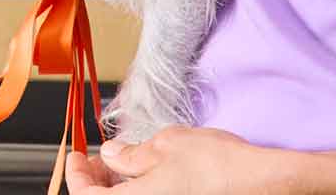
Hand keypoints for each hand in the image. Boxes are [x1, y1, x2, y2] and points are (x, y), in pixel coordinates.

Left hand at [66, 128, 309, 193]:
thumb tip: (111, 155)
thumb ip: (130, 154)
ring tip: (124, 162)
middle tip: (99, 157)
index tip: (75, 155)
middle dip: (97, 180)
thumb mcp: (165, 145)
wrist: (259, 183)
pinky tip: (148, 174)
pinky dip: (140, 190)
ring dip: (119, 186)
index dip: (76, 175)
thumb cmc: (217, 166)